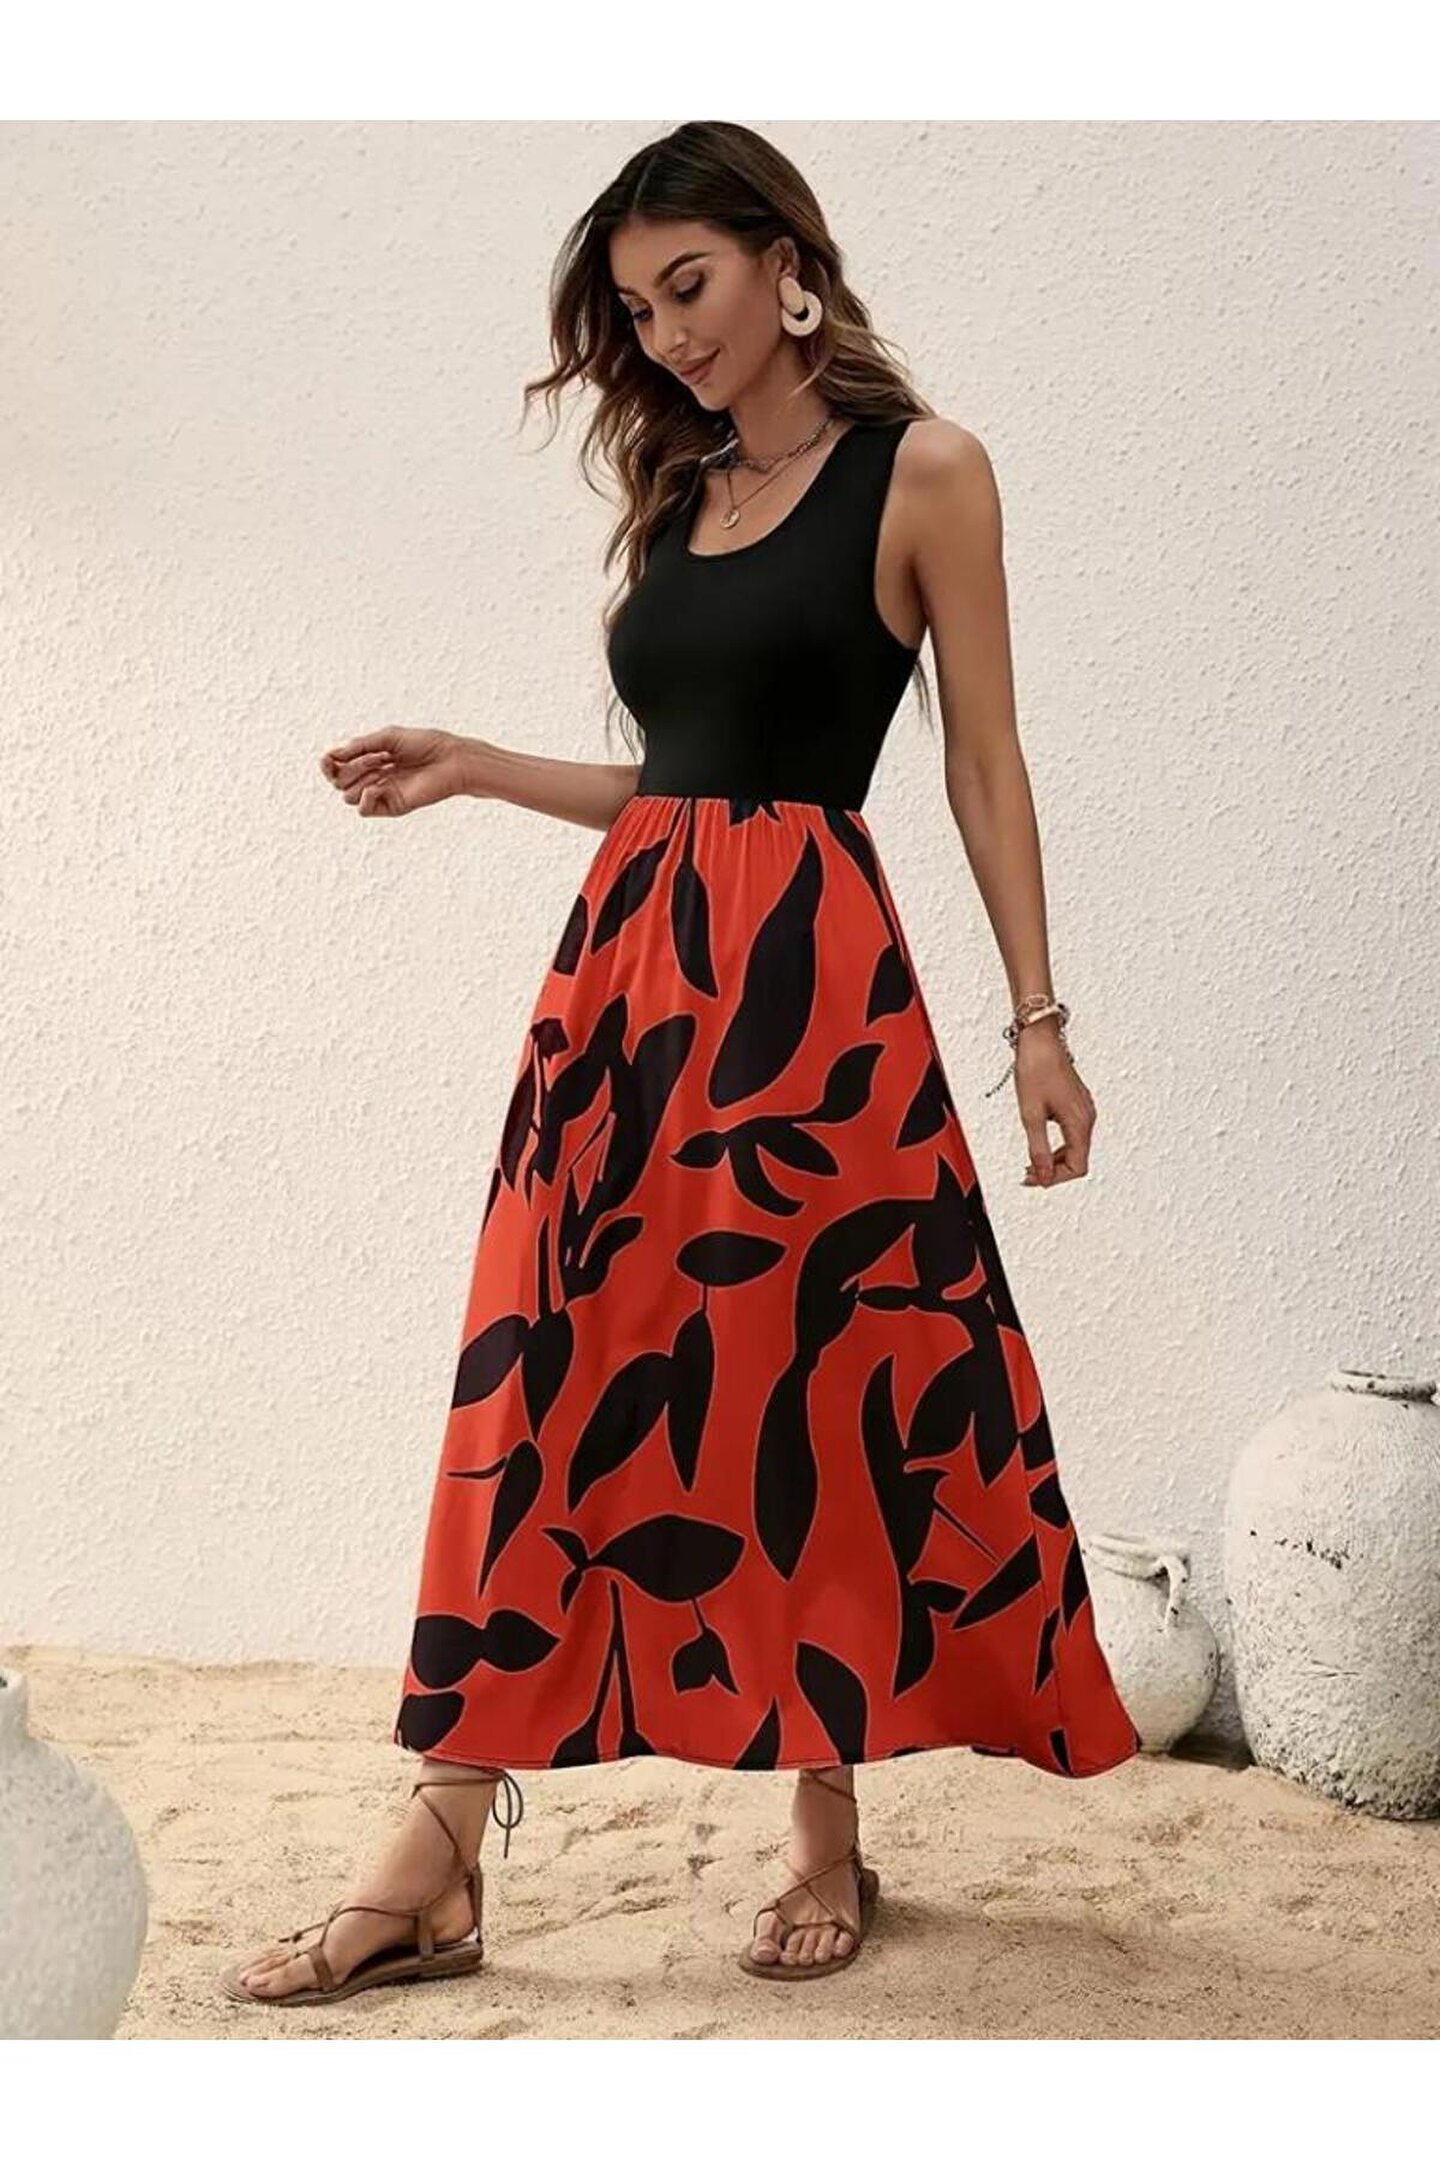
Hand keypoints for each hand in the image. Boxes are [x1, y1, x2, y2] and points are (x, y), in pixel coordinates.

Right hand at [317, 726, 470, 816]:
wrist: (450, 760)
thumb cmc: (424, 744)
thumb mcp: (386, 738)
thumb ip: (359, 746)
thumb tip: (333, 756)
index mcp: (373, 759)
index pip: (340, 766)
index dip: (328, 764)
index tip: (326, 759)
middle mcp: (375, 777)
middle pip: (340, 781)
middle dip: (346, 769)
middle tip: (371, 759)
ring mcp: (383, 793)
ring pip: (347, 796)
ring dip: (357, 780)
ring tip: (380, 769)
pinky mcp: (392, 806)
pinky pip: (363, 810)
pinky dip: (364, 797)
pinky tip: (378, 786)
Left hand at [1013, 1022, 1095, 1186]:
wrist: (1040, 1039)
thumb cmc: (1036, 1069)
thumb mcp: (1031, 1114)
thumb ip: (1038, 1149)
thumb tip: (1043, 1176)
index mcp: (1080, 1122)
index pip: (1077, 1167)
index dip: (1054, 1178)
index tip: (1032, 1178)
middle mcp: (1087, 1117)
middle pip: (1078, 1160)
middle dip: (1053, 1171)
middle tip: (1028, 1173)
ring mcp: (1084, 1109)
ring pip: (1076, 1147)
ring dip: (1055, 1159)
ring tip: (1032, 1161)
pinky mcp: (1077, 1103)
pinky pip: (1072, 1133)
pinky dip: (1058, 1144)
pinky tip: (1040, 1141)